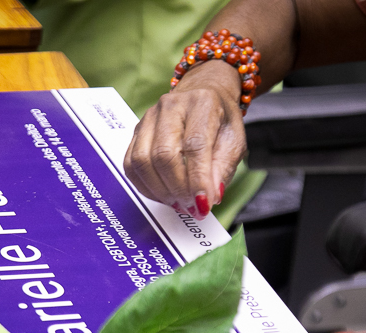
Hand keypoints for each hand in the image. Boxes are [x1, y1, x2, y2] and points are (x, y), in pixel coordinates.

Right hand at [124, 61, 245, 220]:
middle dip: (177, 189)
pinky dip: (146, 186)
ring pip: (143, 161)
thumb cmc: (219, 119)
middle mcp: (171, 106)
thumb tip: (209, 196)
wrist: (203, 92)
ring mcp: (149, 118)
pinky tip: (162, 194)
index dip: (197, 180)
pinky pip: (131, 164)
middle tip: (191, 206)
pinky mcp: (136, 131)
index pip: (194, 146)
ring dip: (160, 190)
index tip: (202, 204)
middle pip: (164, 155)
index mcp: (202, 103)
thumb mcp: (234, 142)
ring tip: (178, 201)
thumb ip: (222, 169)